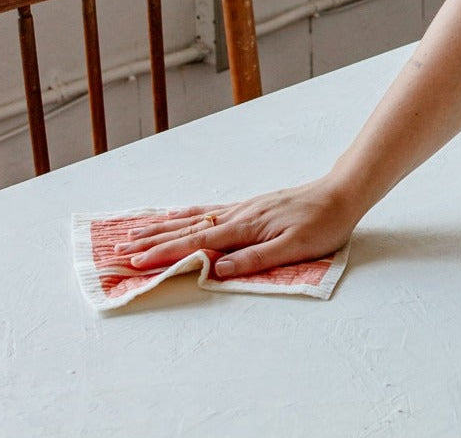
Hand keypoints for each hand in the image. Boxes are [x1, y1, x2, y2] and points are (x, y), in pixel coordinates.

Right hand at [116, 176, 362, 278]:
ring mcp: (243, 208)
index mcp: (247, 227)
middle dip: (152, 240)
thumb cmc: (323, 224)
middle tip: (118, 249)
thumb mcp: (294, 247)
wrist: (342, 193)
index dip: (165, 254)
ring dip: (163, 226)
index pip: (197, 243)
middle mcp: (239, 214)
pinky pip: (210, 210)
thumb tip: (216, 268)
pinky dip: (187, 214)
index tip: (135, 262)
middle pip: (188, 229)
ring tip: (134, 230)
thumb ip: (255, 259)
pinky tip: (177, 215)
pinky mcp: (251, 206)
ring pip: (195, 218)